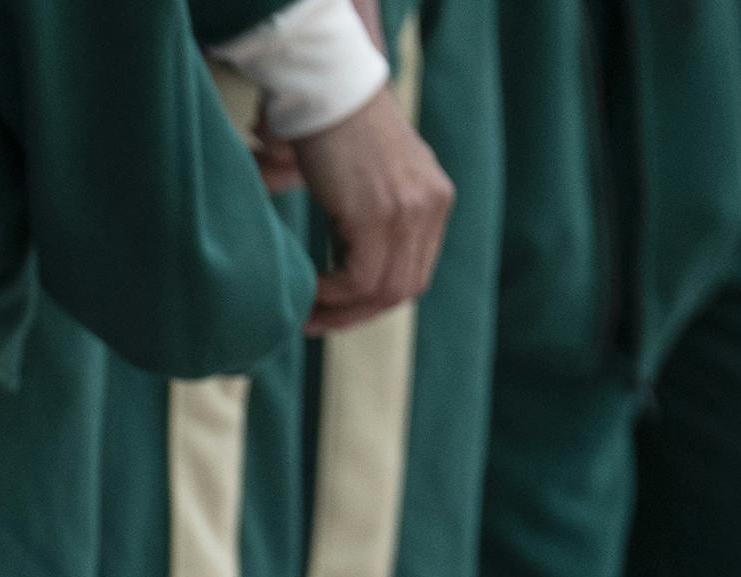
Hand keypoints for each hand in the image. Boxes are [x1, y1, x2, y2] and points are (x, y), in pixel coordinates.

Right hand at [286, 16, 449, 336]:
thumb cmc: (331, 126)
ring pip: (383, 290)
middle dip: (358, 314)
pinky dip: (331, 294)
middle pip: (405, 288)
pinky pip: (359, 279)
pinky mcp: (379, 215)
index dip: (376, 300)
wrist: (327, 89)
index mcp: (434, 197)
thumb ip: (362, 216)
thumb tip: (333, 263)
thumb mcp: (363, 177)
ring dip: (341, 310)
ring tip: (307, 312)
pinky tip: (308, 289)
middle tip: (316, 322)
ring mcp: (409, 211)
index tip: (337, 308)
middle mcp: (431, 204)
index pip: (415, 270)